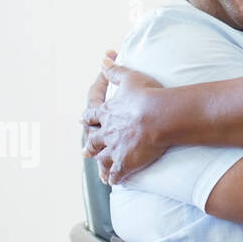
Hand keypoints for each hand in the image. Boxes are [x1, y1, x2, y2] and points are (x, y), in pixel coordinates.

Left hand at [81, 58, 170, 184]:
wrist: (160, 117)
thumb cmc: (147, 96)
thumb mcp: (130, 78)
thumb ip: (115, 70)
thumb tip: (103, 59)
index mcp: (107, 113)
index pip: (91, 115)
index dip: (87, 117)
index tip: (82, 119)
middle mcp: (107, 133)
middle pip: (93, 140)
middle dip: (90, 144)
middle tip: (85, 149)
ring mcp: (115, 149)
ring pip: (103, 159)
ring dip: (100, 163)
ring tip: (99, 170)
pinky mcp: (125, 163)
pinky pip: (117, 174)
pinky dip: (114, 178)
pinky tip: (114, 182)